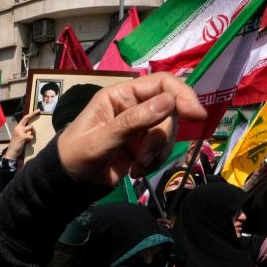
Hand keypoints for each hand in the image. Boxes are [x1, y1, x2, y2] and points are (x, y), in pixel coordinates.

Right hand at [4, 113, 36, 160]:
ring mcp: (20, 131)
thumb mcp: (19, 136)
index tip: (37, 111)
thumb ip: (24, 131)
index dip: (31, 114)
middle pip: (26, 118)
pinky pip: (31, 136)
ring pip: (31, 127)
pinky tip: (27, 142)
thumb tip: (31, 129)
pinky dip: (31, 140)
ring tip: (29, 138)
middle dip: (33, 114)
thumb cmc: (16, 145)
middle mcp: (18, 128)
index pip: (24, 118)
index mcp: (17, 127)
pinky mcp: (23, 136)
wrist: (12, 152)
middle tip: (39, 111)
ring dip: (33, 132)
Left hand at [57, 72, 204, 187]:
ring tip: (136, 167)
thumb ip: (133, 121)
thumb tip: (168, 101)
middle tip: (142, 157)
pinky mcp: (144, 145)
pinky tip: (135, 171)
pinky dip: (154, 162)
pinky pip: (164, 150)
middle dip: (160, 138)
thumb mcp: (101, 139)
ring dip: (157, 153)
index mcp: (120, 95)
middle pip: (170, 112)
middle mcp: (134, 106)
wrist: (70, 183)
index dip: (182, 94)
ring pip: (169, 133)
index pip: (161, 83)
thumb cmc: (76, 154)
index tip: (196, 115)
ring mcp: (141, 126)